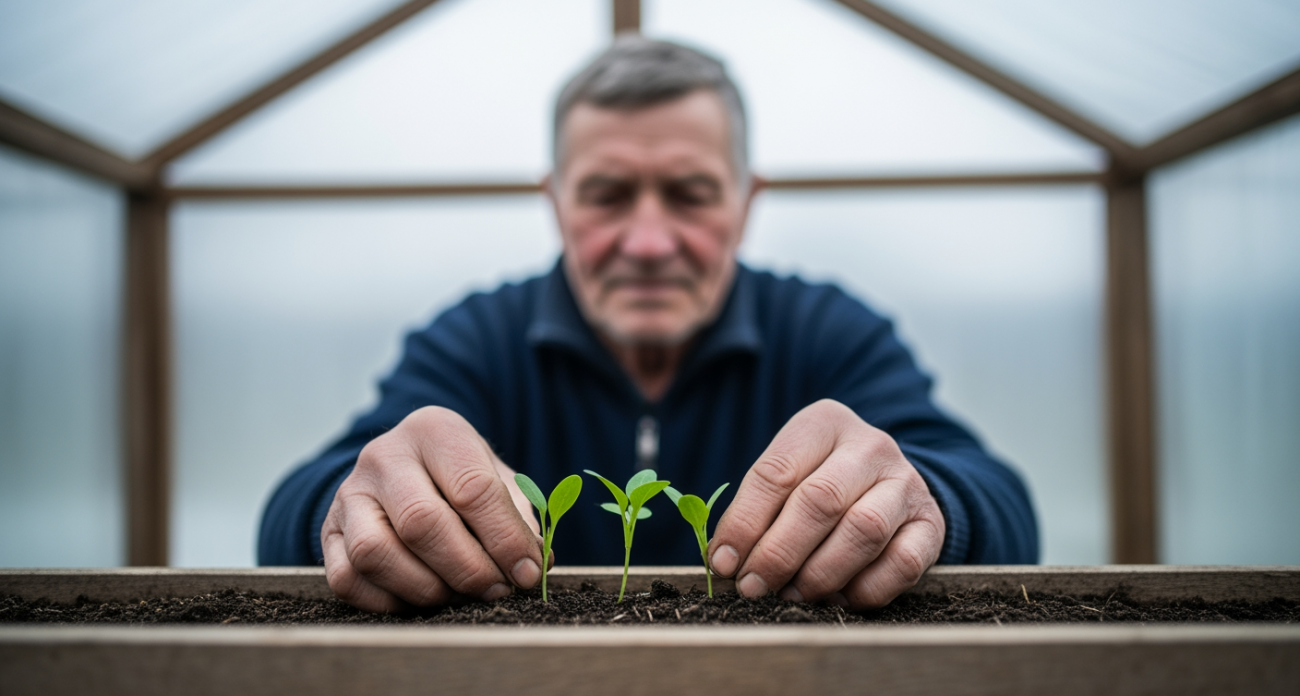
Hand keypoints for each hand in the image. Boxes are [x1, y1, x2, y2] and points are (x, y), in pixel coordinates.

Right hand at [321, 406, 543, 612]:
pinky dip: (388, 601)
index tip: (528, 573)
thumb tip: (534, 564)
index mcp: (434, 430)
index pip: (473, 489)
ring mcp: (348, 493)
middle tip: (497, 589)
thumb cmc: (461, 476)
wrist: (405, 469)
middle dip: (469, 569)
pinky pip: (348, 579)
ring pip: (376, 554)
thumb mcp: (498, 478)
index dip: (506, 539)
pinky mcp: (328, 532)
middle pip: (422, 523)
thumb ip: (519, 517)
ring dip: (427, 588)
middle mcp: (384, 456)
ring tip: (459, 594)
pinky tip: (421, 597)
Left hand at [708, 399, 944, 607]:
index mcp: (824, 423)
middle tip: (753, 586)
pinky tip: (837, 598)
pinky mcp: (931, 524)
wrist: (888, 482)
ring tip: (791, 594)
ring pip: (862, 531)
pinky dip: (864, 590)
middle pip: (819, 501)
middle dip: (778, 553)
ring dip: (818, 574)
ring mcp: (907, 483)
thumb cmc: (819, 481)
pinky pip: (900, 564)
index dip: (744, 523)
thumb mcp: (786, 476)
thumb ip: (756, 509)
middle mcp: (870, 446)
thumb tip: (726, 561)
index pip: (775, 473)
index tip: (724, 563)